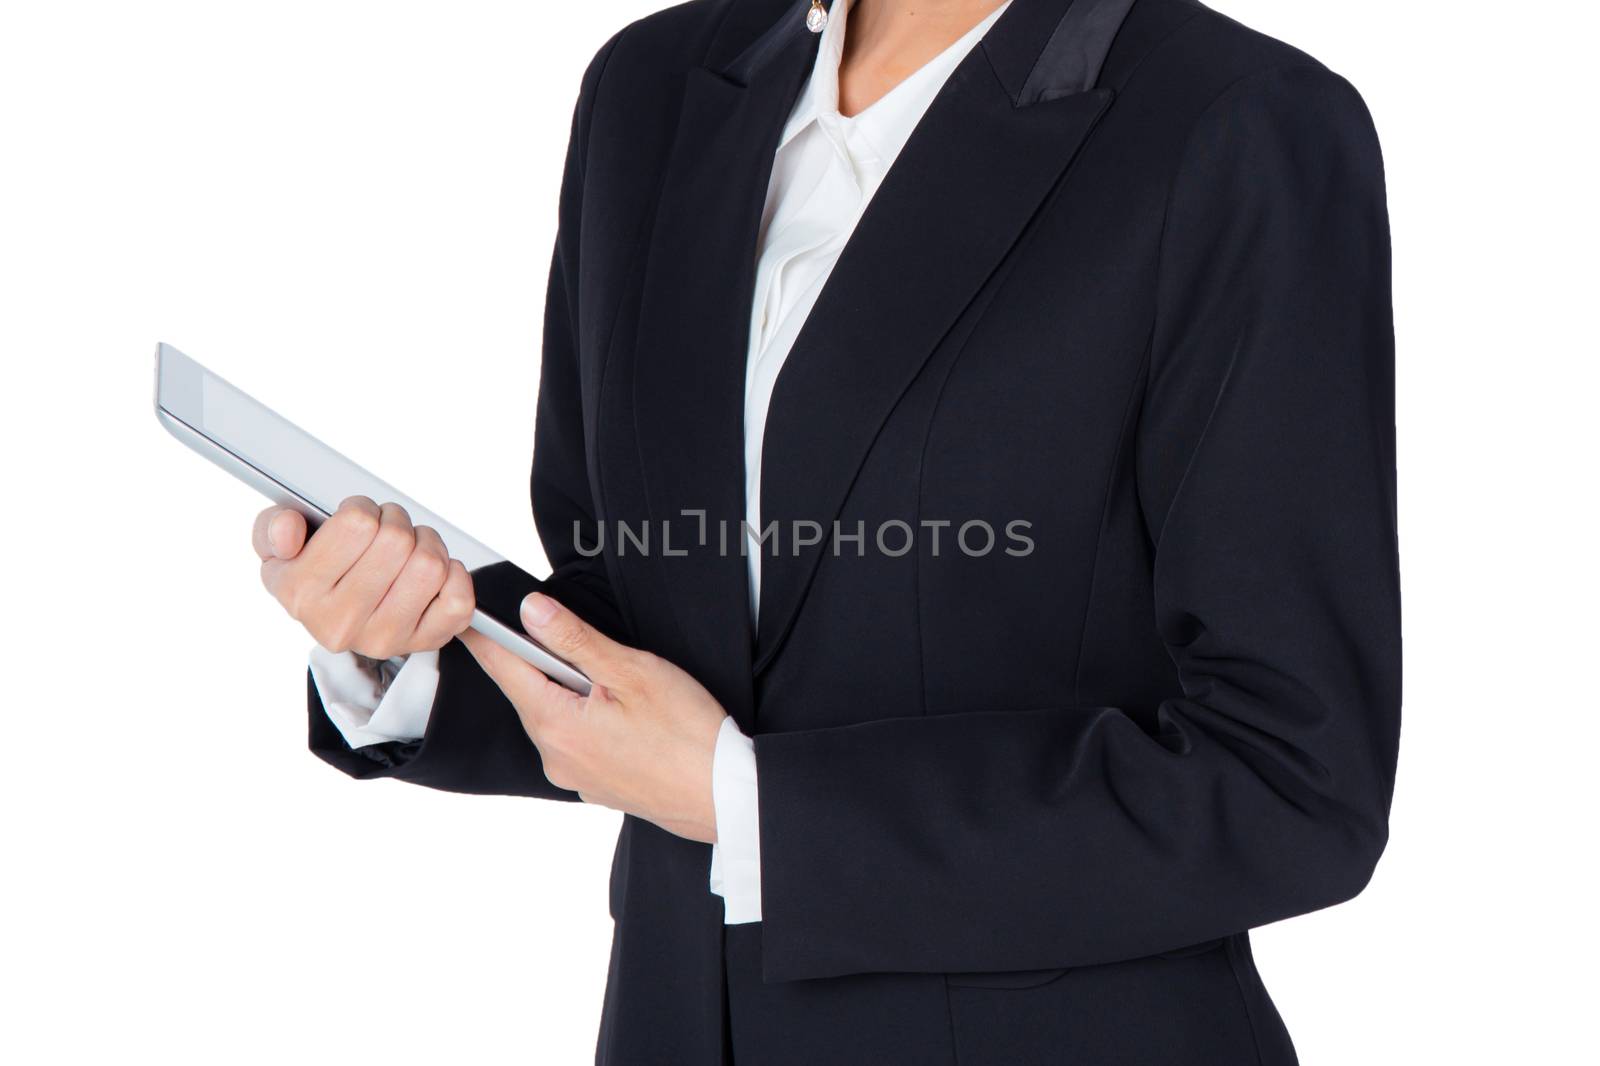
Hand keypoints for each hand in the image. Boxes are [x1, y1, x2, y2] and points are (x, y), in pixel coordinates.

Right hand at [253, 496, 475, 658]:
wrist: (340, 621)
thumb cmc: (315, 576)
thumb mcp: (278, 551)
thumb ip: (272, 529)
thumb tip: (288, 528)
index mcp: (302, 594)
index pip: (357, 522)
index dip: (364, 508)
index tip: (357, 520)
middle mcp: (342, 623)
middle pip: (397, 540)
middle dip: (397, 522)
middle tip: (387, 530)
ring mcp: (386, 638)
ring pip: (431, 565)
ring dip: (427, 543)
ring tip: (410, 548)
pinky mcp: (426, 642)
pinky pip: (459, 599)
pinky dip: (455, 575)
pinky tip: (434, 573)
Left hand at [460, 593, 728, 843]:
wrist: (724, 796)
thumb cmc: (688, 733)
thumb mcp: (631, 671)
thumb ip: (574, 640)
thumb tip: (530, 611)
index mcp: (556, 724)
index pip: (504, 668)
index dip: (486, 636)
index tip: (471, 614)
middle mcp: (555, 756)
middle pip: (531, 692)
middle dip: (546, 662)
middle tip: (584, 645)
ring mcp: (573, 775)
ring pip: (556, 716)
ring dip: (572, 693)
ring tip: (619, 686)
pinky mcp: (595, 785)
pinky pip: (577, 741)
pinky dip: (589, 720)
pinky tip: (627, 717)